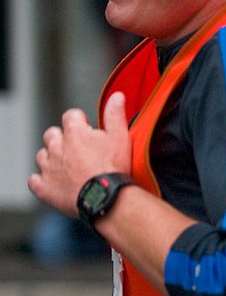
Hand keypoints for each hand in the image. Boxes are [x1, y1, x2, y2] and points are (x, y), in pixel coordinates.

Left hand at [28, 91, 131, 216]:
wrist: (106, 198)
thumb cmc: (114, 168)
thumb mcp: (120, 136)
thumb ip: (115, 114)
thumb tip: (116, 96)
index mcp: (74, 132)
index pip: (70, 115)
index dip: (80, 121)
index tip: (88, 129)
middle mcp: (57, 147)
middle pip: (52, 134)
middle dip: (61, 138)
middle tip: (77, 148)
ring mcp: (49, 168)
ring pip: (42, 155)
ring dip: (51, 158)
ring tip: (67, 166)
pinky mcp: (45, 187)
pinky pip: (34, 180)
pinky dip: (41, 180)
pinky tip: (52, 182)